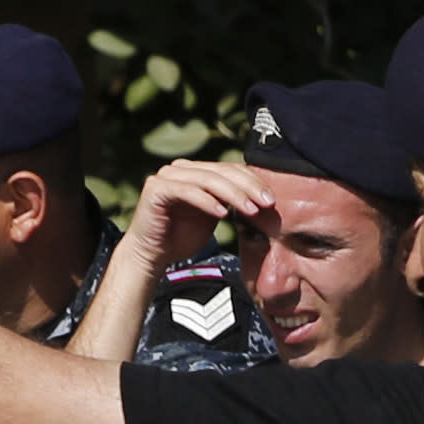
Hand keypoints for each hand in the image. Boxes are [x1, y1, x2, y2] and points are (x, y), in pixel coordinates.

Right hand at [126, 158, 275, 273]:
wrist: (151, 255)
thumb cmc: (182, 237)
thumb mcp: (214, 216)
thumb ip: (230, 202)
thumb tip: (262, 197)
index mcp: (196, 171)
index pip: (229, 169)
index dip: (252, 181)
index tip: (271, 200)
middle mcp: (181, 168)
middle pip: (221, 171)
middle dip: (248, 187)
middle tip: (267, 203)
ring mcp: (167, 175)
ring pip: (208, 180)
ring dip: (233, 195)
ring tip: (251, 210)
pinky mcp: (156, 188)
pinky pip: (188, 192)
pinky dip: (207, 202)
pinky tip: (223, 214)